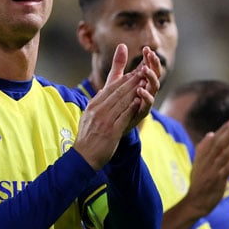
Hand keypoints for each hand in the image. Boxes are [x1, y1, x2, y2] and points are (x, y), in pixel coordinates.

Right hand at [74, 44, 151, 168]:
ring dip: (134, 91)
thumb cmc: (87, 137)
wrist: (83, 156)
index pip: (110, 88)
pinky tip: (139, 101)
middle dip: (131, 81)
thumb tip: (103, 91)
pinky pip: (123, 117)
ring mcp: (104, 121)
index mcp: (93, 106)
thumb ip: (96, 102)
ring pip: (122, 102)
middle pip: (117, 92)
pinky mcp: (111, 132)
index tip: (134, 72)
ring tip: (144, 82)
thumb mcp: (88, 116)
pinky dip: (131, 108)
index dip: (123, 79)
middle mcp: (98, 111)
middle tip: (142, 72)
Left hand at [121, 46, 160, 130]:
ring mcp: (145, 102)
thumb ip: (119, 64)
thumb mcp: (115, 79)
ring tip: (144, 70)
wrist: (110, 123)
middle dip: (154, 65)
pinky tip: (140, 90)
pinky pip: (147, 105)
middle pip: (155, 76)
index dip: (149, 58)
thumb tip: (122, 45)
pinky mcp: (141, 113)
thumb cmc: (115, 100)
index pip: (149, 67)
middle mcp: (146, 91)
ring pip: (154, 89)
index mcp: (142, 82)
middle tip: (151, 55)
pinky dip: (145, 97)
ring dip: (151, 78)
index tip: (146, 49)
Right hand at [183, 119, 228, 216]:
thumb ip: (204, 149)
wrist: (194, 203)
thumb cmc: (198, 183)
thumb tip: (210, 134)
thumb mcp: (198, 164)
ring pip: (224, 154)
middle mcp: (206, 162)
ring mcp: (212, 171)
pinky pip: (227, 168)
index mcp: (201, 156)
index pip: (214, 139)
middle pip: (219, 144)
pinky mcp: (217, 180)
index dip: (224, 130)